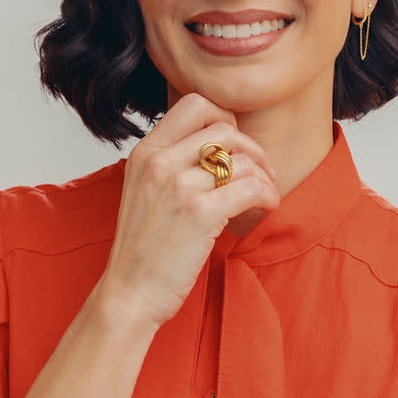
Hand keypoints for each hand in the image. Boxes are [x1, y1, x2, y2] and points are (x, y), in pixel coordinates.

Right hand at [99, 93, 279, 328]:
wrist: (129, 292)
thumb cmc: (143, 247)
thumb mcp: (143, 190)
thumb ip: (170, 162)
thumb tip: (216, 145)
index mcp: (146, 151)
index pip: (195, 104)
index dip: (224, 120)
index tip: (234, 147)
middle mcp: (160, 161)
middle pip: (225, 127)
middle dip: (251, 148)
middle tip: (260, 172)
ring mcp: (179, 185)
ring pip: (242, 159)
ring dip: (263, 176)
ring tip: (264, 195)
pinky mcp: (201, 212)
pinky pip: (251, 187)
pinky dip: (268, 195)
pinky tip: (266, 207)